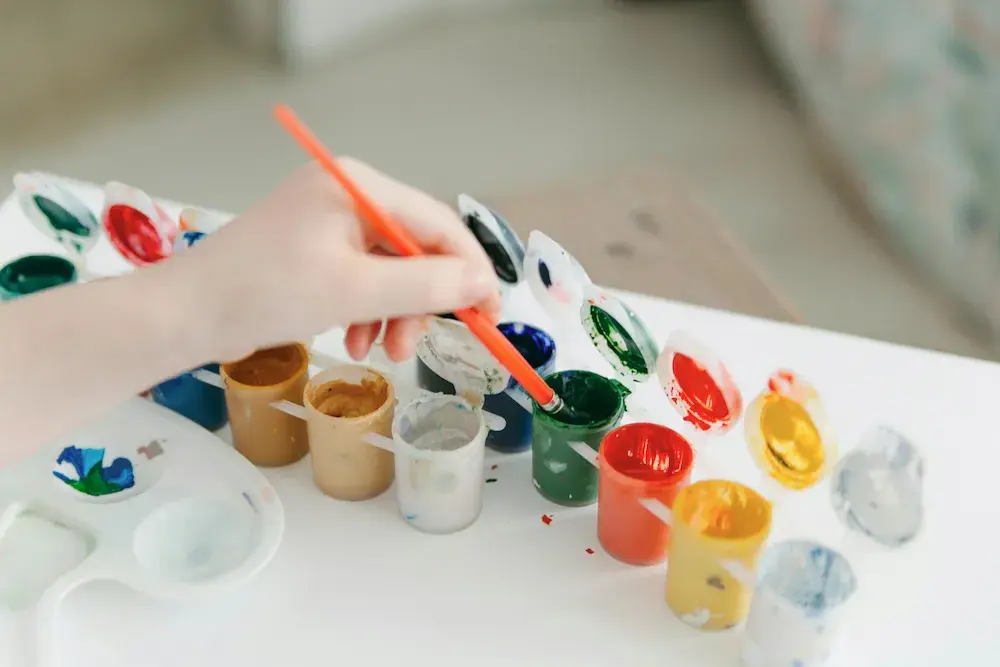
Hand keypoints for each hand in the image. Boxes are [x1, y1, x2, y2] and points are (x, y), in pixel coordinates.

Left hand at [166, 159, 500, 363]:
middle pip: (415, 248)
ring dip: (395, 313)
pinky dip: (367, 312)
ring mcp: (327, 223)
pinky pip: (362, 279)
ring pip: (391, 270)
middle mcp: (346, 196)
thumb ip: (426, 285)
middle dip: (422, 300)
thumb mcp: (355, 291)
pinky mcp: (312, 250)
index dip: (469, 270)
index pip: (437, 224)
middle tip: (416, 344)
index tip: (491, 314)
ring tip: (380, 350)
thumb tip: (482, 283)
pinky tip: (354, 340)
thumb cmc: (265, 293)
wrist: (185, 315)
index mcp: (357, 187)